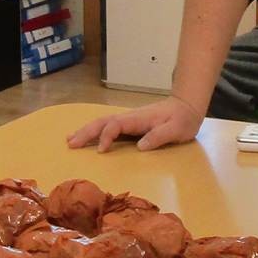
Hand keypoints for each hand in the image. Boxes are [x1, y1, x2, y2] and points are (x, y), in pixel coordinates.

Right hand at [67, 96, 204, 152]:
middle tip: (70, 144)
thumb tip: (140, 146)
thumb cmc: (183, 119)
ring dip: (86, 131)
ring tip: (70, 140)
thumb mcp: (176, 129)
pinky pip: (107, 127)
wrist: (187, 106)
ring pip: (102, 123)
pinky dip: (94, 131)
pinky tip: (85, 136)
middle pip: (102, 122)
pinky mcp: (129, 124)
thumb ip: (159, 136)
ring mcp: (128, 120)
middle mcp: (130, 117)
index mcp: (138, 119)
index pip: (116, 125)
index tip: (101, 151)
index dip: (106, 137)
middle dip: (86, 132)